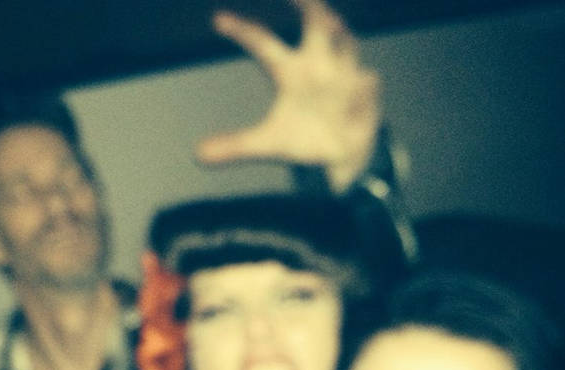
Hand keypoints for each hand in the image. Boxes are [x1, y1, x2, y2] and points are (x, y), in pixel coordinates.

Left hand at [196, 0, 380, 190]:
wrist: (338, 159)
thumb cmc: (302, 140)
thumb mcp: (266, 144)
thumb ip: (235, 145)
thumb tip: (198, 155)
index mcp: (289, 72)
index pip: (263, 43)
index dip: (242, 30)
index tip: (217, 20)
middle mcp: (317, 66)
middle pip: (316, 23)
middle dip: (310, 6)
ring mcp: (344, 78)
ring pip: (347, 44)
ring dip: (341, 35)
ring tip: (333, 25)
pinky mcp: (364, 97)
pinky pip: (366, 84)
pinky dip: (362, 85)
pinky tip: (361, 84)